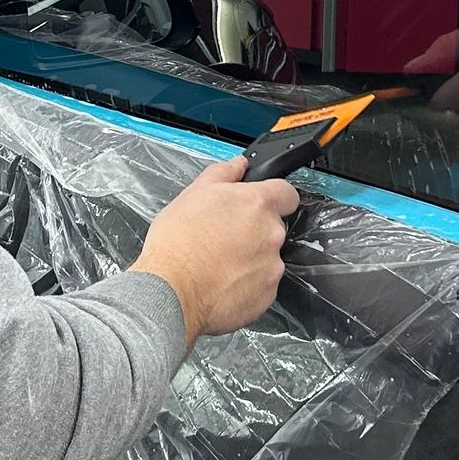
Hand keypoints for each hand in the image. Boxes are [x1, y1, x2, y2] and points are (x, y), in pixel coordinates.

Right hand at [132, 156, 299, 346]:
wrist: (171, 292)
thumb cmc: (177, 244)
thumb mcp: (192, 195)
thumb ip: (222, 174)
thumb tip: (238, 165)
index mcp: (257, 204)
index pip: (287, 192)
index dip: (274, 196)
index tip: (259, 204)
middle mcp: (272, 234)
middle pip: (274, 227)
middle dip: (255, 230)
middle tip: (224, 236)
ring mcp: (272, 266)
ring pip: (268, 257)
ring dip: (250, 258)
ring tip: (219, 263)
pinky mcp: (267, 294)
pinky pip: (262, 284)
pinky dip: (247, 283)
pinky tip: (222, 282)